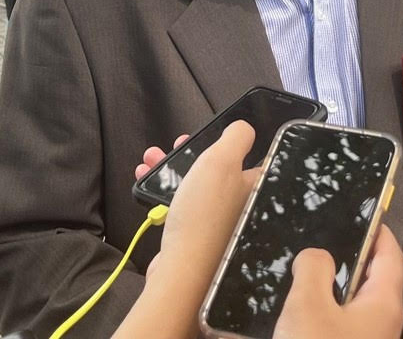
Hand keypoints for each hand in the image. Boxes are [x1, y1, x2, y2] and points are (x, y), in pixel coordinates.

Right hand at [114, 121, 258, 338]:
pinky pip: (185, 205)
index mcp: (256, 186)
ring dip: (173, 168)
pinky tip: (146, 184)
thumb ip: (237, 136)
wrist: (181, 273)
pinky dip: (167, 192)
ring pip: (199, 185)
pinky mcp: (200, 238)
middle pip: (221, 168)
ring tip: (150, 159)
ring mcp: (222, 223)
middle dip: (193, 152)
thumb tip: (245, 128)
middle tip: (176, 145)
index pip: (255, 155)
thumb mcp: (222, 160)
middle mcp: (243, 205)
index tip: (211, 133)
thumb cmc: (204, 213)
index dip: (232, 140)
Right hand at [274, 225, 402, 338]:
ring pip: (357, 301)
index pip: (391, 253)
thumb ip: (314, 267)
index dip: (377, 229)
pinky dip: (329, 306)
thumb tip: (317, 256)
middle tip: (325, 236)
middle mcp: (384, 322)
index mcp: (385, 303)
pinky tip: (305, 307)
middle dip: (353, 254)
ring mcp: (369, 338)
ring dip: (337, 282)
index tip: (359, 210)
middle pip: (375, 276)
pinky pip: (344, 320)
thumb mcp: (308, 304)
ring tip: (308, 268)